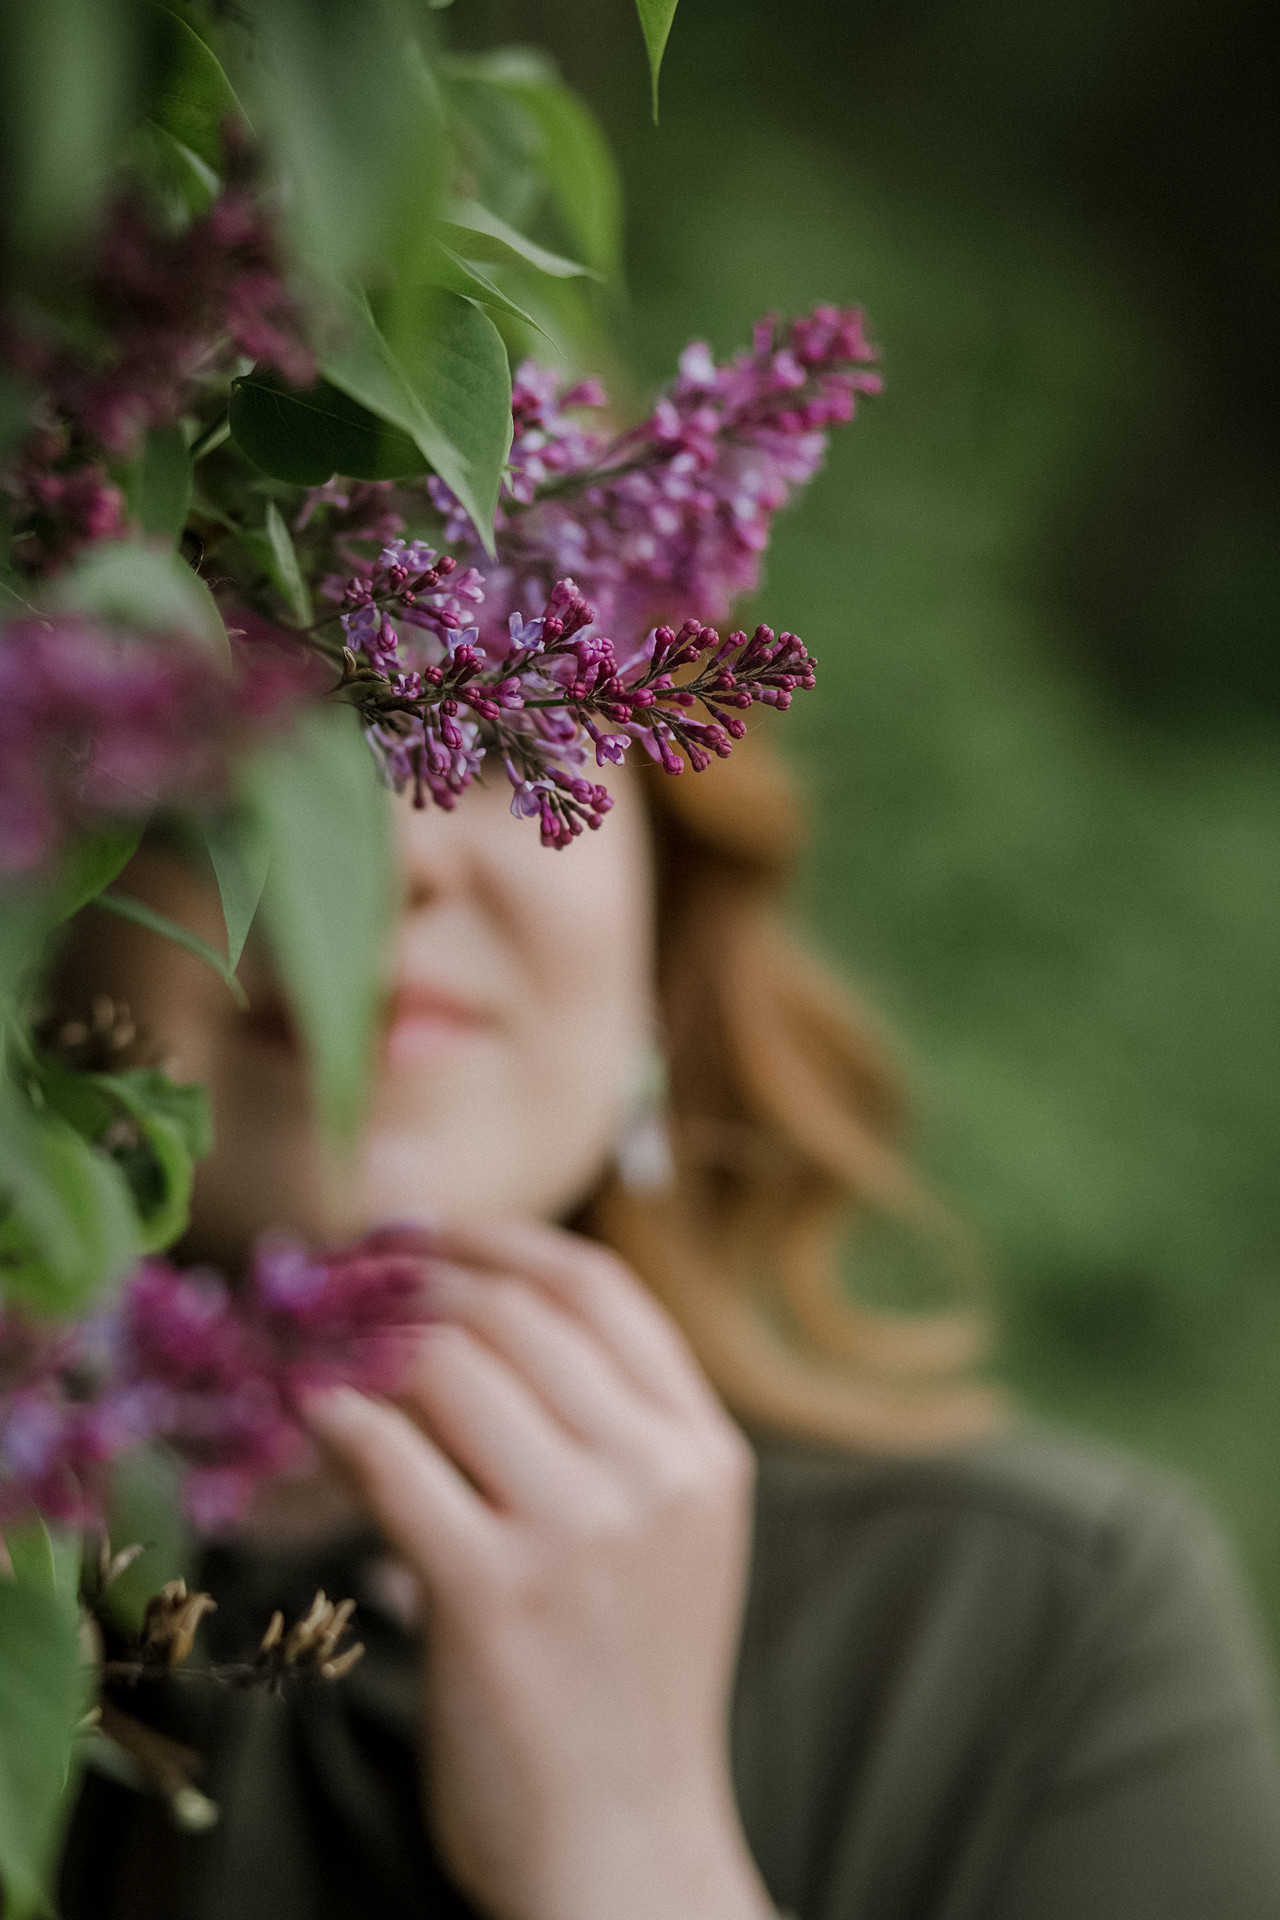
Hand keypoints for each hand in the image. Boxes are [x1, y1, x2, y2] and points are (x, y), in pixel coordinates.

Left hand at [304, 1218, 775, 1919]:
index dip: (500, 1241)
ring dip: (367, 1341)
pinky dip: (338, 1420)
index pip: (599, 1292)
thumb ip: (611, 1432)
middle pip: (514, 1315)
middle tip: (347, 1278)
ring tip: (319, 1345)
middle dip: (416, 1278)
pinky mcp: (497, 1597)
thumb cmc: (627, 1689)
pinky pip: (393, 1460)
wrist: (625, 1853)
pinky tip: (309, 1414)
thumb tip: (470, 1324)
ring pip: (449, 1369)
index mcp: (704, 1451)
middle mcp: (655, 1475)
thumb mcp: (667, 1539)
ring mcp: (582, 1534)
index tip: (426, 1232)